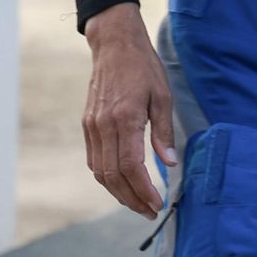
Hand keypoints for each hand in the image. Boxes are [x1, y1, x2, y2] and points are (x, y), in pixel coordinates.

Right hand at [82, 4, 176, 219]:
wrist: (114, 44)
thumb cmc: (143, 67)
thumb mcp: (162, 96)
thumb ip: (164, 132)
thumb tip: (169, 164)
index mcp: (125, 117)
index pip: (130, 166)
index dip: (143, 190)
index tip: (157, 204)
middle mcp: (103, 125)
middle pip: (112, 175)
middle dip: (131, 198)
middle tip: (149, 211)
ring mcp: (92, 125)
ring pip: (99, 171)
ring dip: (118, 192)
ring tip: (137, 202)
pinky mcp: (88, 124)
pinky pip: (94, 158)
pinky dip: (106, 176)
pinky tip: (122, 182)